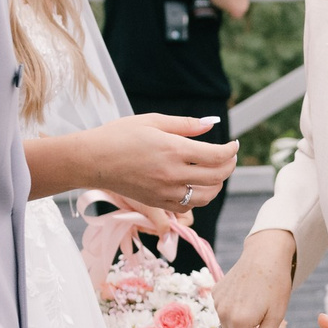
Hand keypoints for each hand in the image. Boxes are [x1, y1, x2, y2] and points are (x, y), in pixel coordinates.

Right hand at [69, 114, 234, 212]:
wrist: (93, 160)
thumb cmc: (120, 135)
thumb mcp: (153, 121)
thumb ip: (186, 125)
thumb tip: (212, 124)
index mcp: (173, 149)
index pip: (216, 156)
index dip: (231, 151)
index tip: (234, 144)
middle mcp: (172, 173)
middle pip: (217, 176)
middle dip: (229, 166)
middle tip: (229, 156)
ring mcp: (165, 191)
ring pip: (206, 196)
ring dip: (218, 184)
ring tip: (216, 171)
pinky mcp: (157, 202)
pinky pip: (189, 206)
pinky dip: (199, 197)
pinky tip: (197, 185)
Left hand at [89, 192, 187, 239]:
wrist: (115, 182)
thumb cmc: (134, 188)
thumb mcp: (151, 207)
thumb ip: (161, 222)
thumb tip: (167, 238)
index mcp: (177, 198)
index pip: (186, 220)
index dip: (177, 228)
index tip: (164, 230)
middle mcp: (170, 204)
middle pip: (173, 226)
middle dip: (161, 228)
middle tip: (147, 224)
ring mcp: (159, 210)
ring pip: (160, 228)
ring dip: (150, 228)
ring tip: (139, 220)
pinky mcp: (148, 214)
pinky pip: (150, 227)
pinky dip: (144, 226)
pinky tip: (136, 221)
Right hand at [214, 231, 295, 327]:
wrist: (265, 253)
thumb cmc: (276, 284)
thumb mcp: (276, 316)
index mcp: (240, 321)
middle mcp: (223, 313)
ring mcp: (217, 302)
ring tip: (258, 321)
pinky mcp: (216, 293)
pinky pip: (223, 314)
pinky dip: (234, 317)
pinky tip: (247, 306)